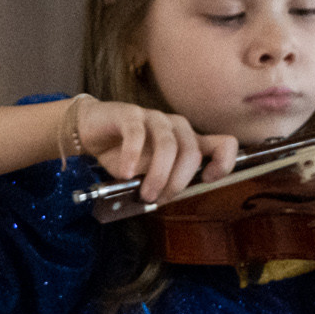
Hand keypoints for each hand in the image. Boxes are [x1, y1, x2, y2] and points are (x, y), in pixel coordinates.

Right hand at [73, 99, 239, 203]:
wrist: (90, 131)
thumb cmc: (124, 154)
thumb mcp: (149, 171)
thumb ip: (163, 180)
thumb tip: (167, 199)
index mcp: (188, 140)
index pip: (224, 144)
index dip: (223, 163)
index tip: (207, 180)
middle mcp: (177, 127)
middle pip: (192, 153)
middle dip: (177, 182)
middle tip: (157, 199)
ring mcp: (154, 118)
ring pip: (168, 146)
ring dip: (157, 175)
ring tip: (144, 193)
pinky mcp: (129, 114)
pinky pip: (137, 135)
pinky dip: (132, 157)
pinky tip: (125, 174)